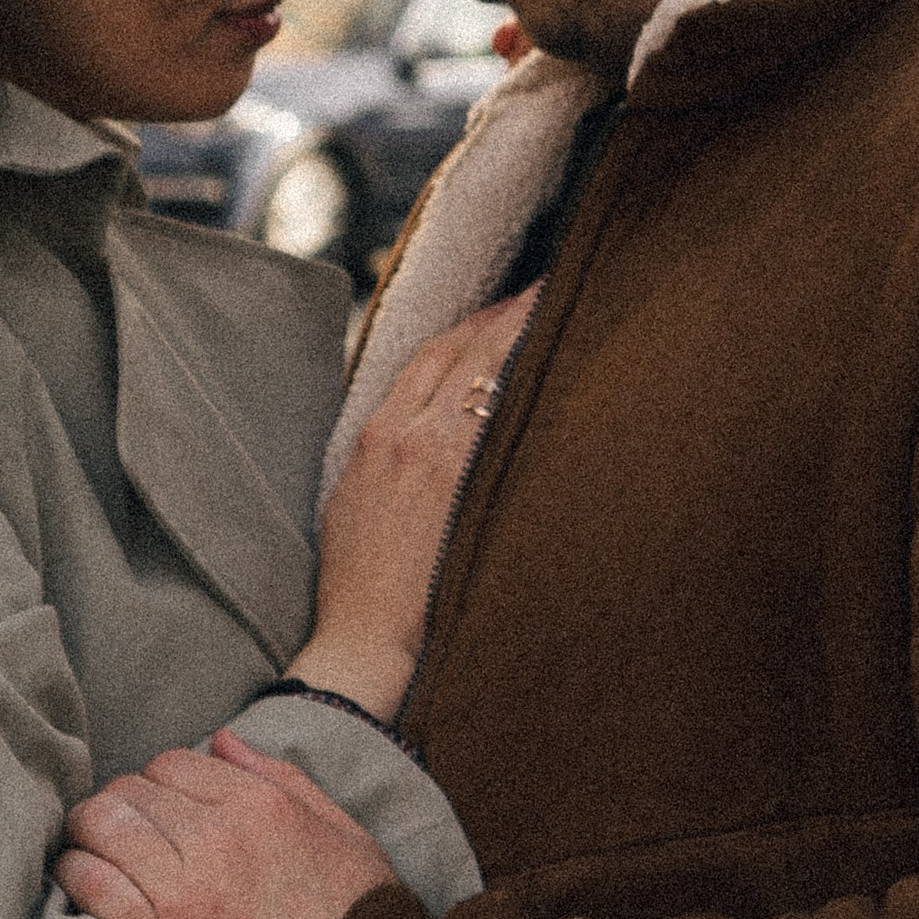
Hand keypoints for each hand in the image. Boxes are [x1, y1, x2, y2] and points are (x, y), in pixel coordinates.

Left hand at [56, 738, 393, 918]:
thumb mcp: (346, 836)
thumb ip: (284, 780)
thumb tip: (221, 741)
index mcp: (263, 806)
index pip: (173, 763)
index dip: (157, 784)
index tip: (156, 811)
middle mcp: (219, 839)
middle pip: (129, 791)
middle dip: (116, 805)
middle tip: (114, 832)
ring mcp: (184, 894)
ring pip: (101, 828)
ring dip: (86, 835)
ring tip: (88, 853)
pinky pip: (92, 887)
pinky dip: (75, 877)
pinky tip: (81, 884)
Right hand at [294, 285, 537, 718]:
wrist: (361, 637)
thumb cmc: (358, 583)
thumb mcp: (353, 501)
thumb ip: (386, 456)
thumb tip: (421, 433)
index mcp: (375, 434)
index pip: (428, 354)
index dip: (470, 323)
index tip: (502, 305)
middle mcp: (405, 432)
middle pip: (463, 348)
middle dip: (507, 310)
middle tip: (550, 281)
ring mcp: (436, 455)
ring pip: (488, 369)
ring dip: (528, 330)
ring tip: (565, 300)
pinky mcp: (461, 483)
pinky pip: (503, 415)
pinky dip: (531, 381)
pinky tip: (562, 362)